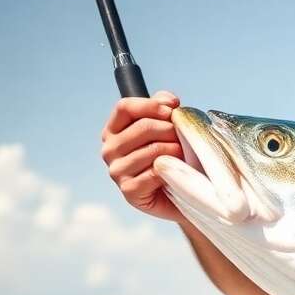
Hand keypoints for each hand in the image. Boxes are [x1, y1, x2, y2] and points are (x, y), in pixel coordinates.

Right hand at [100, 90, 189, 223]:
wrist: (182, 194)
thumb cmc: (172, 157)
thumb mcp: (166, 127)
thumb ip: (163, 108)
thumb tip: (169, 101)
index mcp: (113, 131)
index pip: (125, 107)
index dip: (151, 105)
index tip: (174, 108)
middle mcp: (110, 150)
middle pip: (143, 127)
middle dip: (171, 130)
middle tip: (184, 138)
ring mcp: (117, 171)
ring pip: (153, 150)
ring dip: (176, 150)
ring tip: (184, 155)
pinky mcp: (129, 190)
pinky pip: (155, 172)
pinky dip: (171, 170)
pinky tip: (176, 172)